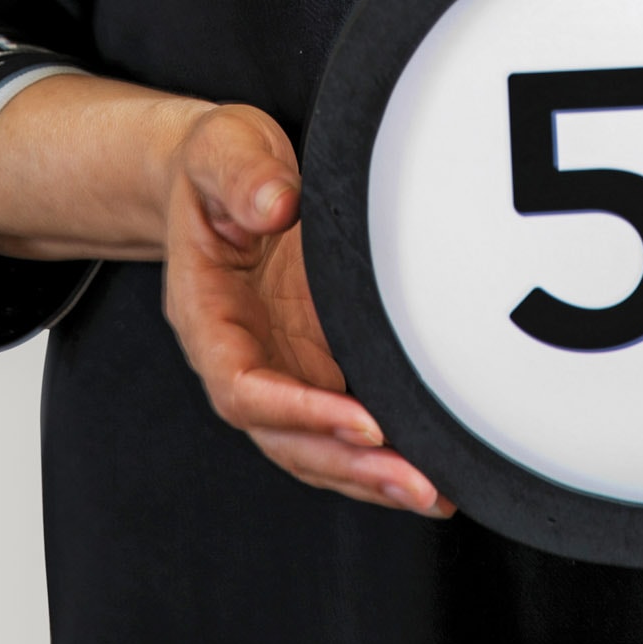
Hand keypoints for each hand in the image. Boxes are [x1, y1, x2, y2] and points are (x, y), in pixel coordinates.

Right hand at [160, 104, 453, 518]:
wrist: (224, 175)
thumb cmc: (220, 165)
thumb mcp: (223, 149)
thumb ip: (243, 176)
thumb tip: (277, 204)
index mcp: (206, 315)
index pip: (243, 386)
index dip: (299, 411)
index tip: (360, 422)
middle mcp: (239, 355)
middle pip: (283, 438)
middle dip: (348, 465)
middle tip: (416, 484)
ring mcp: (278, 366)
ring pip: (315, 447)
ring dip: (370, 477)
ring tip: (436, 494)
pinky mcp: (313, 364)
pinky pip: (342, 427)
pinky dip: (381, 456)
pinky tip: (433, 474)